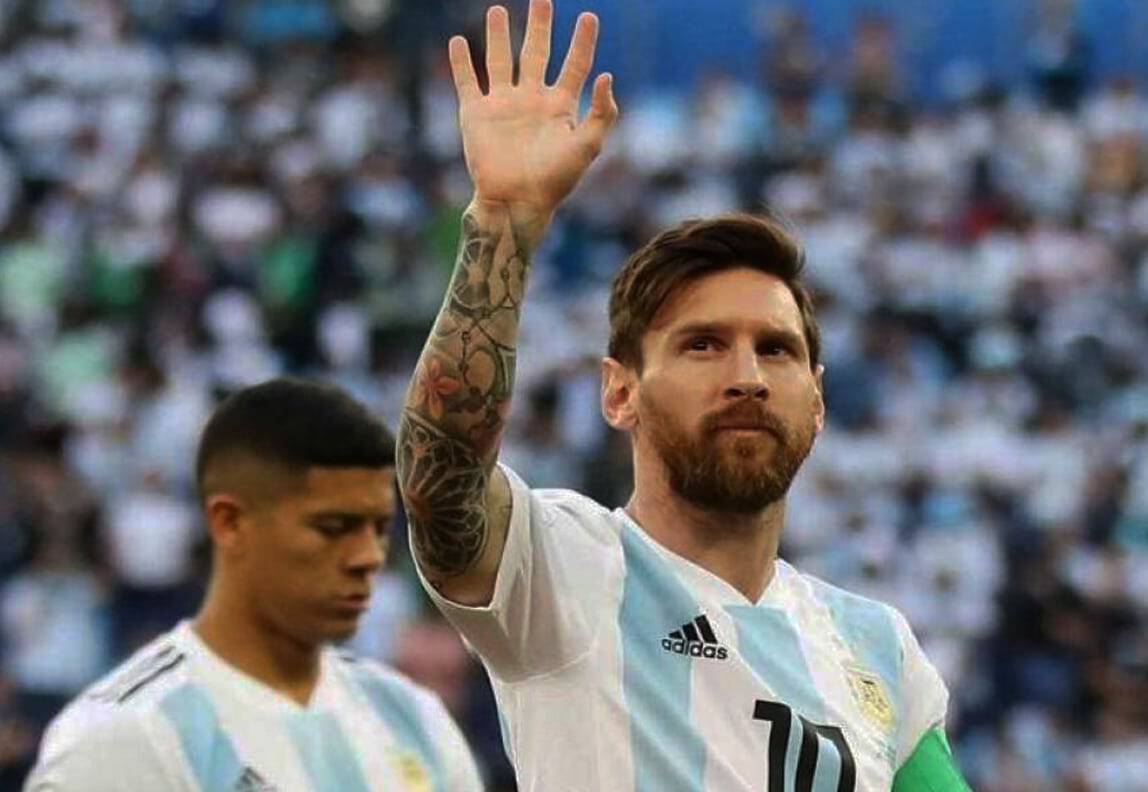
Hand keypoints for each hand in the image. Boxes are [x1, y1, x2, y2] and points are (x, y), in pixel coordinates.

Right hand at [449, 0, 618, 234]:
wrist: (516, 202)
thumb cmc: (555, 180)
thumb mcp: (587, 147)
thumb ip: (602, 113)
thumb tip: (608, 75)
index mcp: (560, 106)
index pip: (574, 65)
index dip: (583, 42)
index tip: (589, 16)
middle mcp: (531, 100)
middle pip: (536, 53)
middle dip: (539, 25)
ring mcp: (502, 105)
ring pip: (499, 60)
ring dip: (498, 35)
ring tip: (497, 10)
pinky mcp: (476, 115)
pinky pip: (467, 82)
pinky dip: (460, 63)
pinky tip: (457, 42)